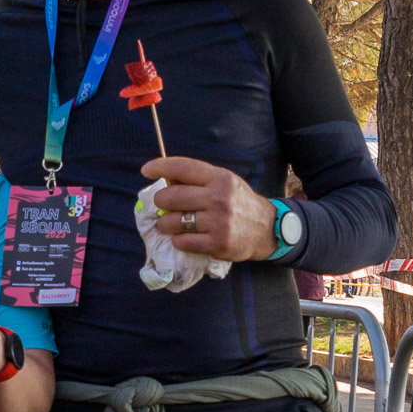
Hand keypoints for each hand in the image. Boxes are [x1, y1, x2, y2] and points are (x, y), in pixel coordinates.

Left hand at [140, 156, 276, 260]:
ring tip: (170, 224)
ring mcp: (218, 222)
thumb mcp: (224, 182)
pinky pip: (182, 242)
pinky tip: (185, 237)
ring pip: (173, 222)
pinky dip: (178, 240)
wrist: (265, 229)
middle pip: (171, 197)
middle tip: (164, 206)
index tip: (146, 171)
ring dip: (165, 224)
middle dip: (161, 202)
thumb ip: (199, 180)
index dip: (160, 167)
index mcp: (219, 178)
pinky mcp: (217, 244)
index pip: (183, 168)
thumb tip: (165, 179)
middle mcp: (219, 198)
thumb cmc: (238, 202)